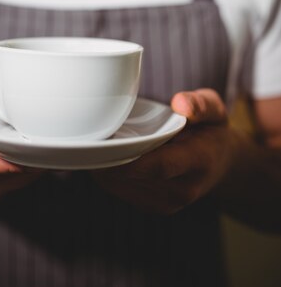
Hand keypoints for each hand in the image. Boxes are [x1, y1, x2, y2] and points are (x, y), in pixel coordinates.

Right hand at [0, 83, 41, 205]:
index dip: (7, 158)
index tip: (32, 149)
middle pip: (1, 173)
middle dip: (28, 161)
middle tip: (53, 144)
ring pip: (10, 184)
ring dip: (32, 169)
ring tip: (50, 149)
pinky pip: (11, 188)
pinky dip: (27, 174)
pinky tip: (39, 157)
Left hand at [92, 89, 234, 214]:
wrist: (221, 163)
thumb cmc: (211, 130)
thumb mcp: (214, 109)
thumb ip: (200, 104)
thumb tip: (180, 103)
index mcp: (199, 161)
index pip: (160, 166)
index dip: (130, 158)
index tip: (104, 144)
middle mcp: (183, 189)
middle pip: (134, 177)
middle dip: (107, 158)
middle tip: (88, 136)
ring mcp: (168, 203)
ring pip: (122, 187)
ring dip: (104, 167)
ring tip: (94, 143)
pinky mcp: (154, 207)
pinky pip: (121, 192)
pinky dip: (108, 175)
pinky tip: (103, 156)